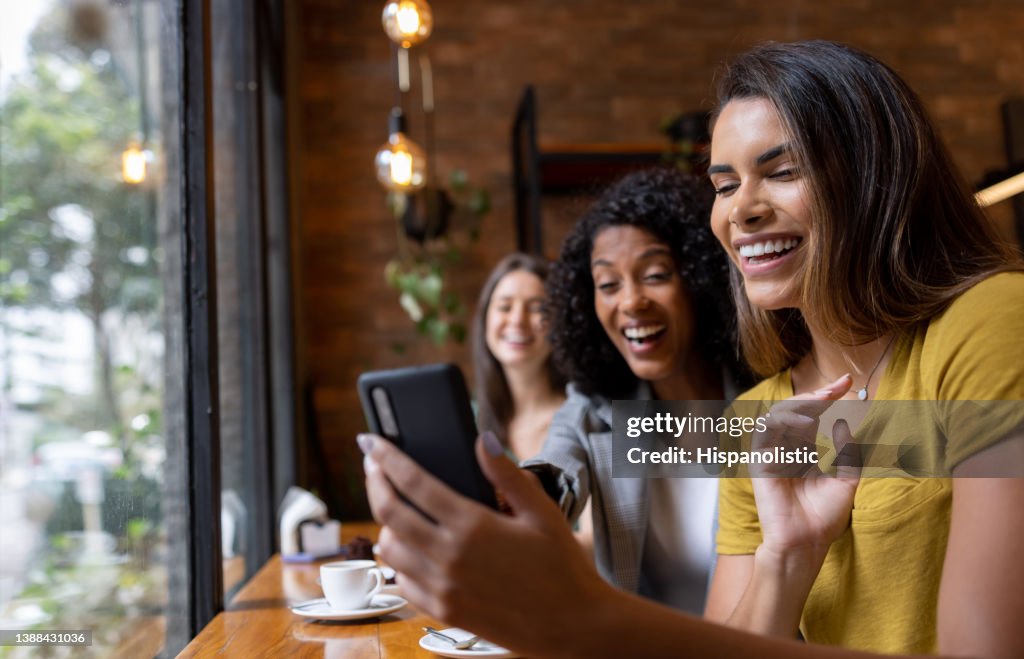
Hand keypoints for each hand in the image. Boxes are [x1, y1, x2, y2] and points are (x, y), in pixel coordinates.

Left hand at [359, 431, 611, 654]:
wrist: (572, 624)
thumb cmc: (561, 565)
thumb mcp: (542, 512)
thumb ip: (507, 475)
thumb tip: (481, 440)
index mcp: (473, 526)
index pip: (413, 482)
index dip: (385, 457)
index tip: (371, 442)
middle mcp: (449, 557)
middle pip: (388, 512)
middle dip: (374, 482)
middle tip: (372, 465)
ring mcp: (443, 588)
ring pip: (389, 548)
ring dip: (385, 523)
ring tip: (395, 505)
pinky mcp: (443, 612)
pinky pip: (401, 582)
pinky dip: (398, 561)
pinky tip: (412, 548)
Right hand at [750, 375, 860, 559]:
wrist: (806, 541)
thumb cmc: (824, 517)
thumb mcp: (847, 480)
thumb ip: (847, 453)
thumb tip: (843, 423)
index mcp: (804, 452)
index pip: (813, 416)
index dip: (829, 397)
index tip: (848, 383)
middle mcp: (786, 449)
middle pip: (797, 410)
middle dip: (817, 394)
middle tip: (837, 388)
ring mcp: (772, 453)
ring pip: (779, 413)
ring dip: (801, 403)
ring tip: (823, 401)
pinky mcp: (760, 459)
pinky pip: (767, 429)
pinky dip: (785, 420)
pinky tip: (808, 423)